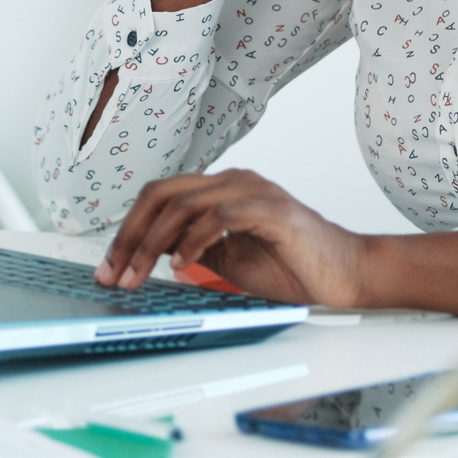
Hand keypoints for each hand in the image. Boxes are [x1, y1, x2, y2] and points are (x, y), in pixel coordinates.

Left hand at [93, 169, 367, 306]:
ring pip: (184, 202)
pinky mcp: (272, 210)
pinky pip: (220, 216)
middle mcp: (235, 182)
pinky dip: (194, 240)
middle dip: (130, 235)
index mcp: (223, 190)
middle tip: (113, 273)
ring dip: (153, 243)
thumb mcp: (230, 260)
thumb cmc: (295, 268)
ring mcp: (254, 191)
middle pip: (163, 194)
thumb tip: (151, 252)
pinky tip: (182, 265)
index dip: (128, 230)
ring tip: (139, 275)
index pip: (161, 197)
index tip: (109, 268)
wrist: (347, 276)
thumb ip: (195, 247)